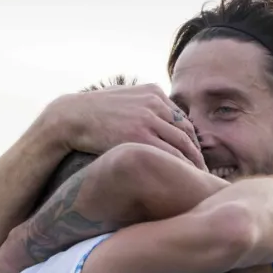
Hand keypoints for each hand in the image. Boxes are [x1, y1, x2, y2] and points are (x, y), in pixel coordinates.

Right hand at [50, 83, 205, 169]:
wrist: (70, 116)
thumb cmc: (93, 112)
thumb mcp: (123, 98)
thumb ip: (142, 105)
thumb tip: (153, 122)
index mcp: (154, 92)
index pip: (182, 119)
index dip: (191, 140)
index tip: (194, 157)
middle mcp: (155, 103)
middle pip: (187, 132)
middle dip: (197, 154)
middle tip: (202, 172)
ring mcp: (148, 118)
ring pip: (183, 144)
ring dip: (193, 163)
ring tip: (196, 180)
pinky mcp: (139, 135)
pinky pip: (170, 154)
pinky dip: (181, 167)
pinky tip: (182, 179)